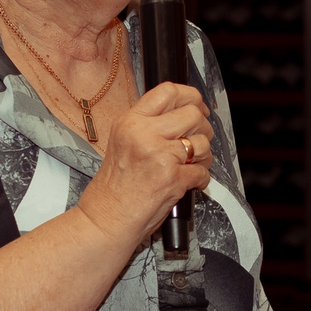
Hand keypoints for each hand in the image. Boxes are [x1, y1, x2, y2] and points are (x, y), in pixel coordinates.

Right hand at [75, 83, 213, 245]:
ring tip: (192, 164)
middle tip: (197, 139)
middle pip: (192, 114)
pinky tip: (189, 181)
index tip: (197, 106)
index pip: (168, 91)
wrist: (106, 219)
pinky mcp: (173, 179)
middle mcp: (144, 134)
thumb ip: (147, 126)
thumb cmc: (114, 187)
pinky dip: (201, 178)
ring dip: (204, 155)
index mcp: (130, 122)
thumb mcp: (122, 143)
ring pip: (203, 142)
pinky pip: (203, 171)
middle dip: (202, 127)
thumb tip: (182, 114)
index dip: (190, 96)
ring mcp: (160, 156)